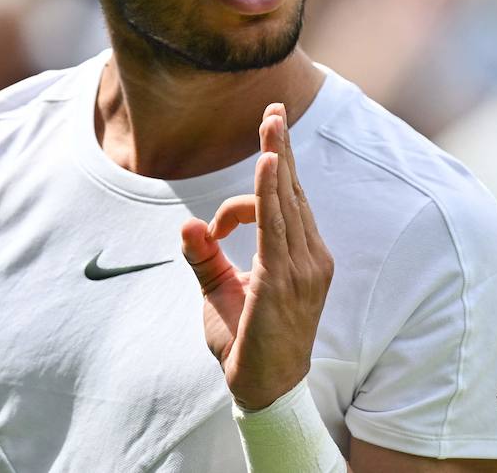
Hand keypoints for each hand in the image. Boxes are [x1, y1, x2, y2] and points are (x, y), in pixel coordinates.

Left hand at [180, 103, 334, 409]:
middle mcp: (310, 256)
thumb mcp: (220, 293)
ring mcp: (303, 266)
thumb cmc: (246, 343)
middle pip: (293, 191)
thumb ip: (205, 258)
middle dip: (281, 147)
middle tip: (273, 108)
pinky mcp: (286, 278)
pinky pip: (278, 224)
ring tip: (271, 120)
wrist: (265, 388)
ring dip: (277, 156)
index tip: (216, 226)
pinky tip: (267, 163)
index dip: (254, 194)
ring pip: (286, 200)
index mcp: (304, 257)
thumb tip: (187, 226)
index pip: (283, 206)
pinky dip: (271, 192)